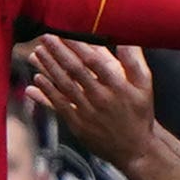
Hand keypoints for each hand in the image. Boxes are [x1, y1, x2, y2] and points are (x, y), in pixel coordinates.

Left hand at [26, 35, 155, 168]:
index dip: (78, 46)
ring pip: (64, 86)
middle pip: (75, 71)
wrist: (134, 148)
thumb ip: (133, 61)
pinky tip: (35, 80)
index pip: (94, 62)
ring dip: (48, 69)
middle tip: (44, 37)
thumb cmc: (140, 112)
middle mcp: (101, 98)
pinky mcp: (77, 124)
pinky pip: (58, 106)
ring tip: (36, 53)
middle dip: (58, 53)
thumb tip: (125, 38)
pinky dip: (46, 93)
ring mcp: (87, 112)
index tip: (65, 32)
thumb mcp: (145, 85)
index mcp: (118, 86)